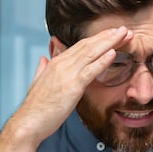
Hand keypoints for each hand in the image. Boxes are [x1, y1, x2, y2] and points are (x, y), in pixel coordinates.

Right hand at [5, 26, 130, 144]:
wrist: (28, 122)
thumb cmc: (35, 107)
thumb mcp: (37, 82)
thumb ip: (41, 69)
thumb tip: (43, 59)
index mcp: (55, 63)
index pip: (80, 46)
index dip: (97, 38)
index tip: (111, 33)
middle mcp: (61, 64)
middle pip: (88, 45)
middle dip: (108, 36)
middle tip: (124, 29)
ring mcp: (67, 74)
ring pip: (91, 53)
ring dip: (109, 43)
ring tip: (124, 35)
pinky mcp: (72, 86)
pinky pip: (90, 71)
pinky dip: (102, 61)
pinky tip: (113, 53)